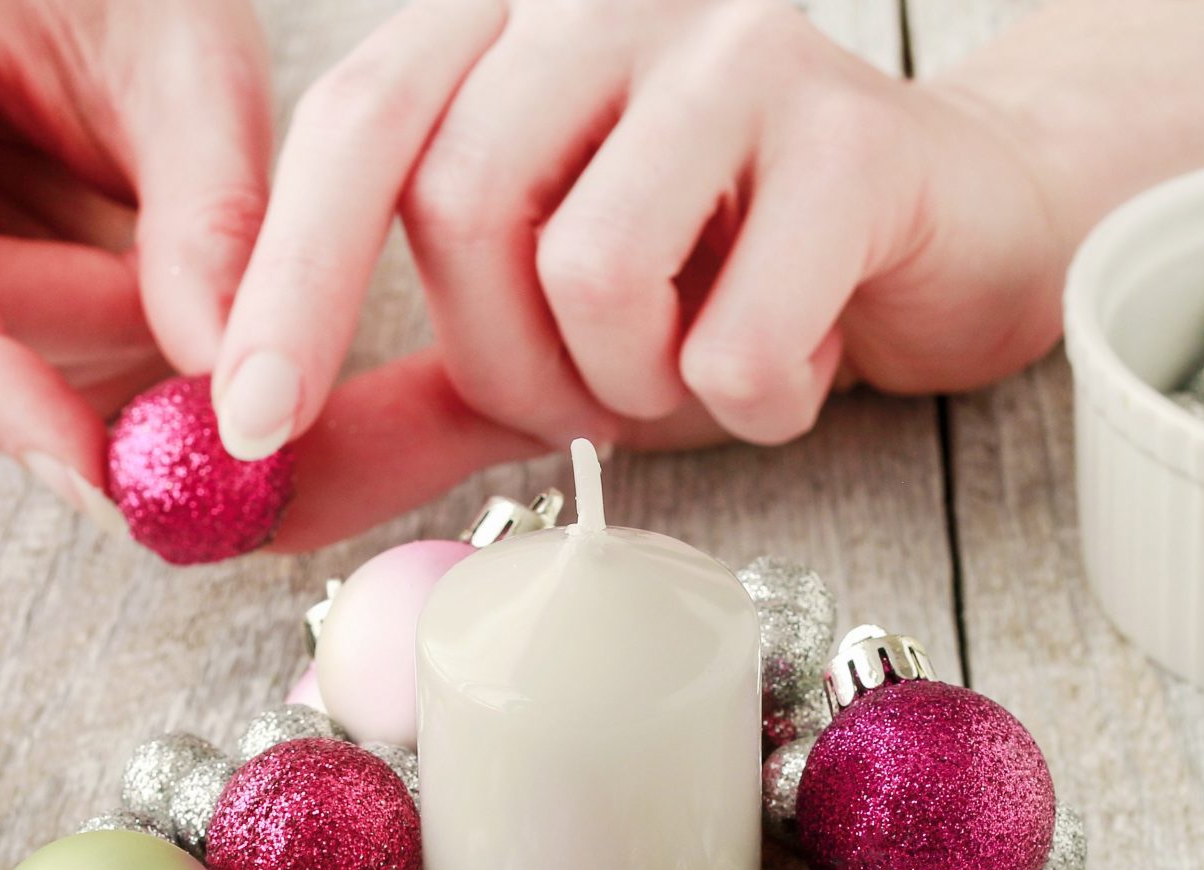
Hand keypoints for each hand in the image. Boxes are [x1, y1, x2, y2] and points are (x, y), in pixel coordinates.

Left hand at [211, 0, 1073, 492]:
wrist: (954, 237)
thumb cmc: (737, 280)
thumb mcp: (546, 342)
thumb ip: (405, 399)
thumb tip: (256, 489)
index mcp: (510, 23)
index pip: (358, 121)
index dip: (282, 276)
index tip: (249, 422)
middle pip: (464, 203)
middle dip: (512, 363)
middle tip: (594, 399)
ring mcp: (737, 44)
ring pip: (592, 268)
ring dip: (634, 385)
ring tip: (701, 365)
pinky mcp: (853, 133)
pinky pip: (733, 340)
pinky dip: (755, 403)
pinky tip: (797, 361)